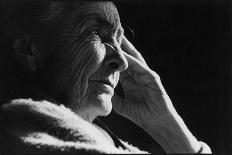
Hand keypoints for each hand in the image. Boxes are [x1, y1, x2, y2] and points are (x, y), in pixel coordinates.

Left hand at [112, 36, 204, 152]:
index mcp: (130, 81)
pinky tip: (123, 53)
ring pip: (134, 58)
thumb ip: (113, 97)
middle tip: (109, 34)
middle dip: (119, 46)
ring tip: (117, 36)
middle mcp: (137, 75)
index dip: (111, 57)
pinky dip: (131, 60)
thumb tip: (102, 92)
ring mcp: (145, 75)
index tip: (102, 47)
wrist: (156, 122)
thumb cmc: (141, 114)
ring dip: (126, 47)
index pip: (119, 65)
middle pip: (126, 57)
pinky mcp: (152, 77)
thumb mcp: (122, 105)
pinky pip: (140, 67)